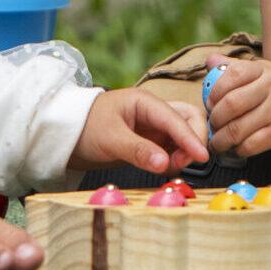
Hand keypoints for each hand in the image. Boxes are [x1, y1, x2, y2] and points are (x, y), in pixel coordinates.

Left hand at [66, 88, 209, 174]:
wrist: (69, 137)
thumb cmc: (86, 127)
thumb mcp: (110, 139)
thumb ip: (137, 151)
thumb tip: (164, 163)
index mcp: (145, 102)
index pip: (176, 118)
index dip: (190, 138)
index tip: (201, 156)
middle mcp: (154, 112)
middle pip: (189, 120)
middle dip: (192, 141)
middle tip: (181, 162)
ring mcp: (155, 126)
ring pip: (184, 134)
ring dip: (185, 151)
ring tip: (169, 166)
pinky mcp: (152, 141)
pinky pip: (174, 147)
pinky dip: (176, 157)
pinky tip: (165, 167)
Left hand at [204, 53, 270, 155]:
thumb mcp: (264, 71)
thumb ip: (235, 68)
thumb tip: (210, 61)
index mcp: (263, 70)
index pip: (231, 75)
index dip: (214, 91)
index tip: (209, 102)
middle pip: (231, 104)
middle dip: (215, 118)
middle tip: (212, 125)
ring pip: (237, 128)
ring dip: (221, 139)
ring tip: (218, 141)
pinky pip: (250, 145)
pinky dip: (238, 149)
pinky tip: (237, 147)